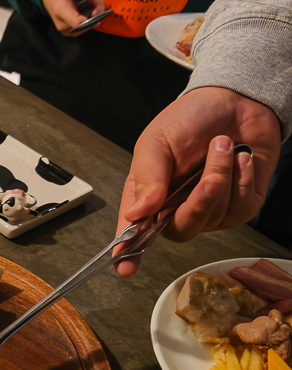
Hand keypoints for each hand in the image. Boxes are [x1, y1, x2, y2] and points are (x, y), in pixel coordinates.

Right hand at [42, 0, 104, 36]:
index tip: (94, 0)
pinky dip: (95, 14)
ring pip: (90, 25)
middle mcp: (64, 24)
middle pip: (87, 24)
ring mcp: (69, 30)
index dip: (91, 16)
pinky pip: (88, 25)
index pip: (77, 22)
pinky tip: (93, 3)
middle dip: (96, 9)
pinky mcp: (74, 30)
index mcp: (60, 11)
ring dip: (97, 11)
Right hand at [114, 87, 281, 277]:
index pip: (133, 231)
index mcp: (147, 196)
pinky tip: (241, 158)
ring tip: (224, 147)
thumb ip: (148, 177)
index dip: (128, 252)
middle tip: (210, 172)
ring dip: (223, 178)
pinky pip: (239, 210)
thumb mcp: (157, 141)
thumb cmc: (189, 119)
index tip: (125, 268)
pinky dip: (243, 180)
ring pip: (213, 218)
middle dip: (199, 202)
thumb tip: (137, 214)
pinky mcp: (238, 207)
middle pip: (180, 230)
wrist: (236, 101)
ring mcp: (207, 211)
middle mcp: (175, 208)